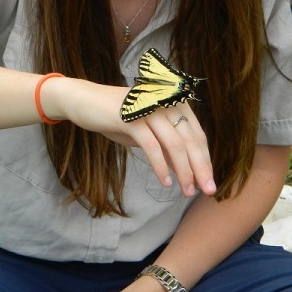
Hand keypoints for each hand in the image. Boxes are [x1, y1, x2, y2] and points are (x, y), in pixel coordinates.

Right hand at [43, 78, 215, 197]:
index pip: (197, 135)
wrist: (82, 100)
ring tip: (187, 191)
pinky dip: (161, 166)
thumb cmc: (115, 117)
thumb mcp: (145, 133)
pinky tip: (165, 182)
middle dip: (201, 168)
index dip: (205, 159)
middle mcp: (164, 102)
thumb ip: (166, 147)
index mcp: (172, 102)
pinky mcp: (132, 117)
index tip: (208, 181)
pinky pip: (152, 146)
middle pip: (190, 140)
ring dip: (184, 171)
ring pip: (175, 144)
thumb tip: (186, 171)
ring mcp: (148, 108)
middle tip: (208, 190)